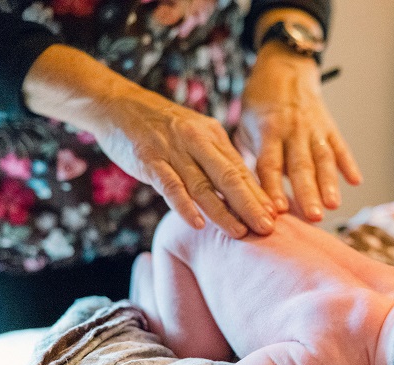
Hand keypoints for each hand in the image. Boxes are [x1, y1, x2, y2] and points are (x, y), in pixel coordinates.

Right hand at [23, 45, 275, 237]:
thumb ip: (216, 161)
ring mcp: (173, 151)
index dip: (259, 195)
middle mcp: (197, 142)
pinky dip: (184, 205)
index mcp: (212, 137)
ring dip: (223, 211)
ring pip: (203, 185)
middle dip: (251, 205)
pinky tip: (197, 224)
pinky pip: (170, 185)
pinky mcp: (149, 159)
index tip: (276, 216)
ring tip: (240, 233)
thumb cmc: (161, 127)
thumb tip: (243, 191)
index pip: (241, 170)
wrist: (117, 103)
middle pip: (230, 177)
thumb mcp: (195, 136)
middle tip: (268, 229)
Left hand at [238, 43, 361, 221]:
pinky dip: (349, 163)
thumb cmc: (259, 105)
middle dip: (308, 192)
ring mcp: (313, 128)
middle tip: (313, 218)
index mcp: (267, 131)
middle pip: (301, 166)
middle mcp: (292, 130)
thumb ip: (248, 158)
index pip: (270, 165)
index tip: (278, 210)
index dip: (274, 188)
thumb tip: (244, 195)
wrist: (284, 68)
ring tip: (334, 205)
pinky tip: (356, 181)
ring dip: (329, 182)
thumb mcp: (245, 126)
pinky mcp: (330, 126)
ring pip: (323, 158)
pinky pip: (340, 146)